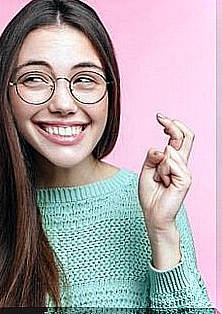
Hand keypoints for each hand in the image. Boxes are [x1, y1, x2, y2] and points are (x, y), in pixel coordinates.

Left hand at [138, 113, 194, 231]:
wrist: (152, 213)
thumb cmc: (150, 193)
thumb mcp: (146, 170)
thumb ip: (153, 157)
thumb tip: (162, 148)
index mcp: (174, 161)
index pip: (179, 138)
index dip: (172, 126)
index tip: (160, 117)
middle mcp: (182, 164)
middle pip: (185, 137)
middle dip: (172, 125)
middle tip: (160, 118)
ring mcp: (185, 172)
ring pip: (169, 153)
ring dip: (158, 166)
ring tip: (158, 179)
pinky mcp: (185, 179)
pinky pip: (171, 164)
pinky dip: (162, 172)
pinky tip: (163, 182)